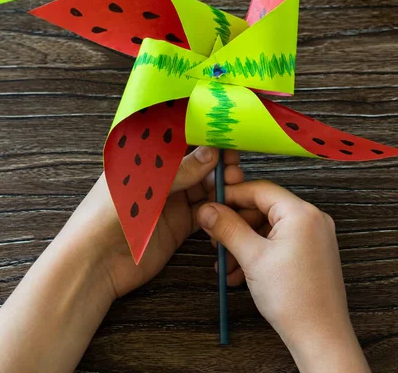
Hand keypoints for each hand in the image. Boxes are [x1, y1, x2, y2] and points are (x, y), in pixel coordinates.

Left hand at [65, 147, 242, 299]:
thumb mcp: (147, 184)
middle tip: (234, 163)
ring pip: (204, 185)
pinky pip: (205, 211)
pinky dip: (219, 207)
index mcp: (145, 157)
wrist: (95, 262)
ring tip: (236, 183)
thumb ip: (181, 169)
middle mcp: (160, 176)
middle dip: (217, 160)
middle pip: (196, 162)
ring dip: (221, 183)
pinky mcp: (179, 225)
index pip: (177, 136)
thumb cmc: (109, 213)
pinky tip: (231, 204)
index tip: (226, 129)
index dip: (201, 132)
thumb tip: (212, 152)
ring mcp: (171, 200)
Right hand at [198, 180, 370, 372]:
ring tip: (227, 262)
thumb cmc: (294, 299)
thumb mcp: (252, 257)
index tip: (211, 205)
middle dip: (236, 224)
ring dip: (244, 242)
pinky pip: (280, 242)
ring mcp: (315, 237)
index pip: (260, 189)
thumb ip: (227, 228)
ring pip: (269, 228)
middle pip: (263, 208)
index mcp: (301, 213)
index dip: (231, 196)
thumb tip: (207, 209)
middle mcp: (312, 219)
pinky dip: (259, 252)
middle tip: (215, 238)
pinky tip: (241, 272)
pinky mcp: (313, 253)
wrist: (320, 338)